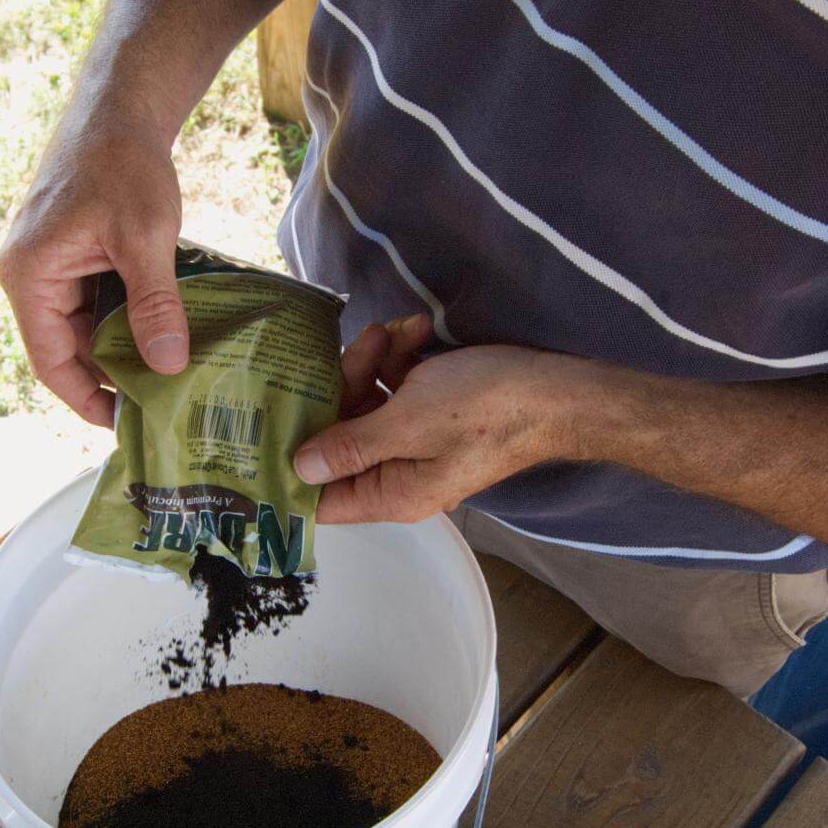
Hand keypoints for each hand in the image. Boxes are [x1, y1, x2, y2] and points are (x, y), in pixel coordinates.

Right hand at [0, 123, 186, 425]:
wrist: (119, 108)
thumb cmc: (123, 164)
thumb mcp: (144, 238)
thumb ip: (154, 305)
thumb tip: (168, 366)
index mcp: (29, 276)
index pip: (50, 362)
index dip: (86, 399)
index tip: (125, 426)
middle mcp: (29, 276)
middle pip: (69, 349)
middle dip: (113, 377)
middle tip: (163, 404)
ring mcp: (50, 266)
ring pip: (86, 328)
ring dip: (124, 348)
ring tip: (170, 375)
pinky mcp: (72, 255)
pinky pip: (96, 303)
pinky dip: (127, 320)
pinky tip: (165, 335)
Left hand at [298, 320, 569, 523]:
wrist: (555, 388)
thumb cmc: (484, 410)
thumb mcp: (408, 424)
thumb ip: (350, 446)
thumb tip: (299, 467)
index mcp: (391, 494)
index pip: (322, 497)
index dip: (293, 463)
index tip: (272, 420)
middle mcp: (398, 473)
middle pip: (339, 437)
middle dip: (343, 386)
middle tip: (363, 347)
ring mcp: (416, 440)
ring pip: (367, 402)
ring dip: (375, 360)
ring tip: (395, 332)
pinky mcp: (433, 410)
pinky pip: (399, 386)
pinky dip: (402, 357)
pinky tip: (417, 330)